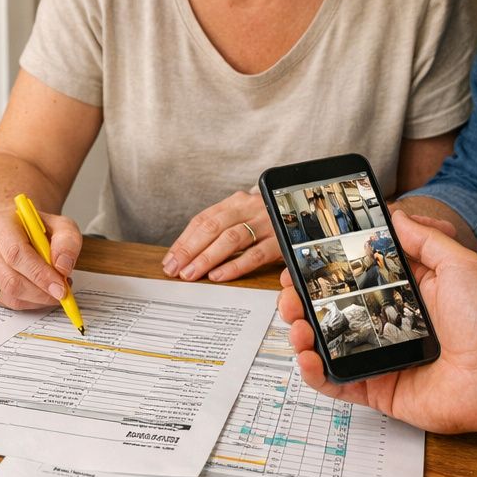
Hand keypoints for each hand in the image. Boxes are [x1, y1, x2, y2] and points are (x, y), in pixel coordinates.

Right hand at [0, 204, 82, 309]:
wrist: (18, 231)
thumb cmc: (38, 229)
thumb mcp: (61, 226)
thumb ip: (67, 242)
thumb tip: (62, 267)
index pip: (16, 253)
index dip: (39, 274)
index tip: (60, 287)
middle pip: (9, 279)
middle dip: (40, 292)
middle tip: (61, 294)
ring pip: (8, 294)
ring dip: (37, 299)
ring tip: (53, 289)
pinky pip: (7, 302)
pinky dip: (29, 303)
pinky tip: (40, 291)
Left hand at [162, 188, 280, 282]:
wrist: (306, 208)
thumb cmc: (268, 218)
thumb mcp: (245, 215)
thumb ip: (222, 228)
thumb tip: (188, 252)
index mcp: (236, 202)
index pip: (203, 219)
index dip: (184, 240)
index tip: (170, 259)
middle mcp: (250, 208)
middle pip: (213, 227)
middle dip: (190, 250)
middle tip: (175, 269)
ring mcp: (266, 223)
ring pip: (231, 239)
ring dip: (207, 258)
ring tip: (191, 274)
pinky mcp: (280, 241)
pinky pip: (255, 255)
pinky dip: (235, 265)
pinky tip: (219, 275)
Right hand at [277, 212, 476, 434]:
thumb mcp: (458, 263)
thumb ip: (423, 237)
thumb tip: (394, 213)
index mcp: (400, 294)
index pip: (350, 279)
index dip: (322, 272)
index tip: (300, 262)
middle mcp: (384, 324)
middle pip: (328, 311)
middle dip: (299, 300)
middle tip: (289, 293)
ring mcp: (378, 357)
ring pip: (324, 346)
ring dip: (300, 333)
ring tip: (297, 323)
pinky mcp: (377, 389)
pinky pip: (336, 383)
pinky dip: (314, 373)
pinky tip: (307, 356)